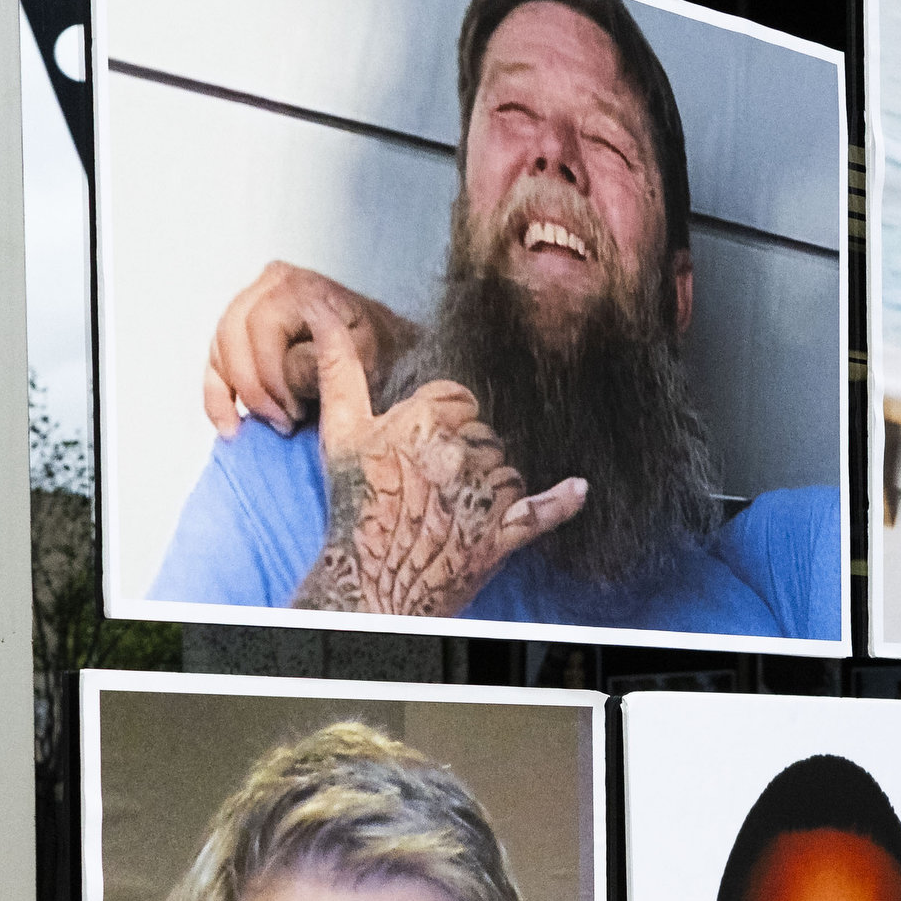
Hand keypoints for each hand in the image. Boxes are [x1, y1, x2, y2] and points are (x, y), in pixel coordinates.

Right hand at [198, 260, 413, 435]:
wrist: (391, 356)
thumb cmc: (383, 355)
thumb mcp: (366, 358)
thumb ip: (324, 361)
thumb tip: (286, 369)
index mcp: (300, 287)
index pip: (262, 326)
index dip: (271, 375)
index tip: (294, 413)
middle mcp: (271, 285)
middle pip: (233, 336)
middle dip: (254, 388)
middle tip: (282, 423)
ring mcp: (253, 304)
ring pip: (220, 349)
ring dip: (234, 395)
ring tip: (267, 426)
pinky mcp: (243, 331)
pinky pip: (215, 362)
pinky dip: (218, 396)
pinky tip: (230, 425)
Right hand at [292, 322, 582, 617]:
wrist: (365, 587)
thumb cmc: (353, 509)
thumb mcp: (340, 432)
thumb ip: (339, 368)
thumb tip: (322, 312)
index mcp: (423, 421)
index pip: (460, 398)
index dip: (445, 420)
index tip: (424, 446)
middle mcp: (457, 453)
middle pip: (484, 434)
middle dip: (465, 455)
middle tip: (431, 486)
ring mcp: (483, 495)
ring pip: (507, 469)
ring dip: (489, 486)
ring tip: (453, 511)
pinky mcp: (503, 534)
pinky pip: (543, 510)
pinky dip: (561, 502)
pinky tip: (578, 490)